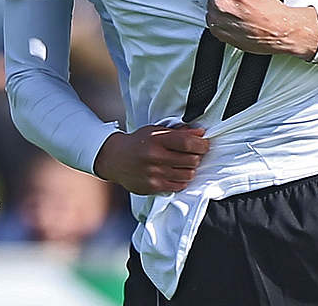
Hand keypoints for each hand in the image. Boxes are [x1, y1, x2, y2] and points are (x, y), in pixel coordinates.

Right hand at [93, 124, 209, 194]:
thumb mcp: (156, 131)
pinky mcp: (152, 187)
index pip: (189, 143)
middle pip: (192, 160)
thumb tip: (200, 132)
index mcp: (157, 140)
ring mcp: (154, 173)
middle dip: (197, 156)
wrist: (114, 159)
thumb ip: (179, 132)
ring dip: (190, 169)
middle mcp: (155, 157)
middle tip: (194, 154)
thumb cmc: (137, 142)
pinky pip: (178, 186)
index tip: (204, 144)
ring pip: (188, 174)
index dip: (202, 144)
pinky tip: (176, 173)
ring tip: (184, 164)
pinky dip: (182, 180)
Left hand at [203, 0, 317, 59]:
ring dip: (220, 2)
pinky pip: (212, 18)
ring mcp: (215, 17)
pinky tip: (235, 16)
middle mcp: (218, 1)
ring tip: (239, 6)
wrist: (274, 29)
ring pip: (211, 2)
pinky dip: (221, 17)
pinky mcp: (215, 29)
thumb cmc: (267, 6)